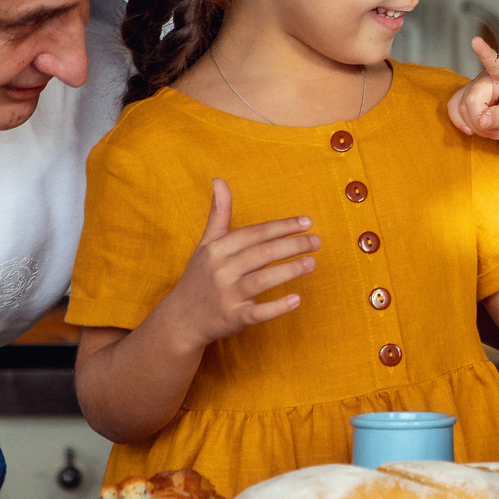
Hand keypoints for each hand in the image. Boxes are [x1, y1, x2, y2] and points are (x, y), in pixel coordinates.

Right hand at [154, 179, 315, 349]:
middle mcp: (222, 270)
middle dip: (292, 245)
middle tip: (317, 241)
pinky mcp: (234, 318)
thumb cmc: (199, 277)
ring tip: (311, 262)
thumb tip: (219, 179)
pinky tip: (297, 299)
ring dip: (289, 270)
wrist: (181, 319)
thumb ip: (218, 213)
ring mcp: (227, 295)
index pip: (255, 233)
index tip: (307, 221)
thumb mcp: (206, 244)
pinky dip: (277, 307)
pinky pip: (258, 313)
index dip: (282, 226)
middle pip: (262, 253)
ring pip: (262, 280)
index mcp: (217, 249)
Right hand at [452, 38, 498, 147]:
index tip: (476, 41)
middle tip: (498, 130)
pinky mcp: (468, 97)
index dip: (485, 52)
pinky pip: (454, 108)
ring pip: (460, 106)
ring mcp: (477, 86)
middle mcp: (491, 77)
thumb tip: (481, 119)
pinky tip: (473, 129)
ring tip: (493, 130)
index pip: (496, 63)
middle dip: (481, 121)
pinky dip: (461, 122)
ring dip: (474, 125)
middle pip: (472, 99)